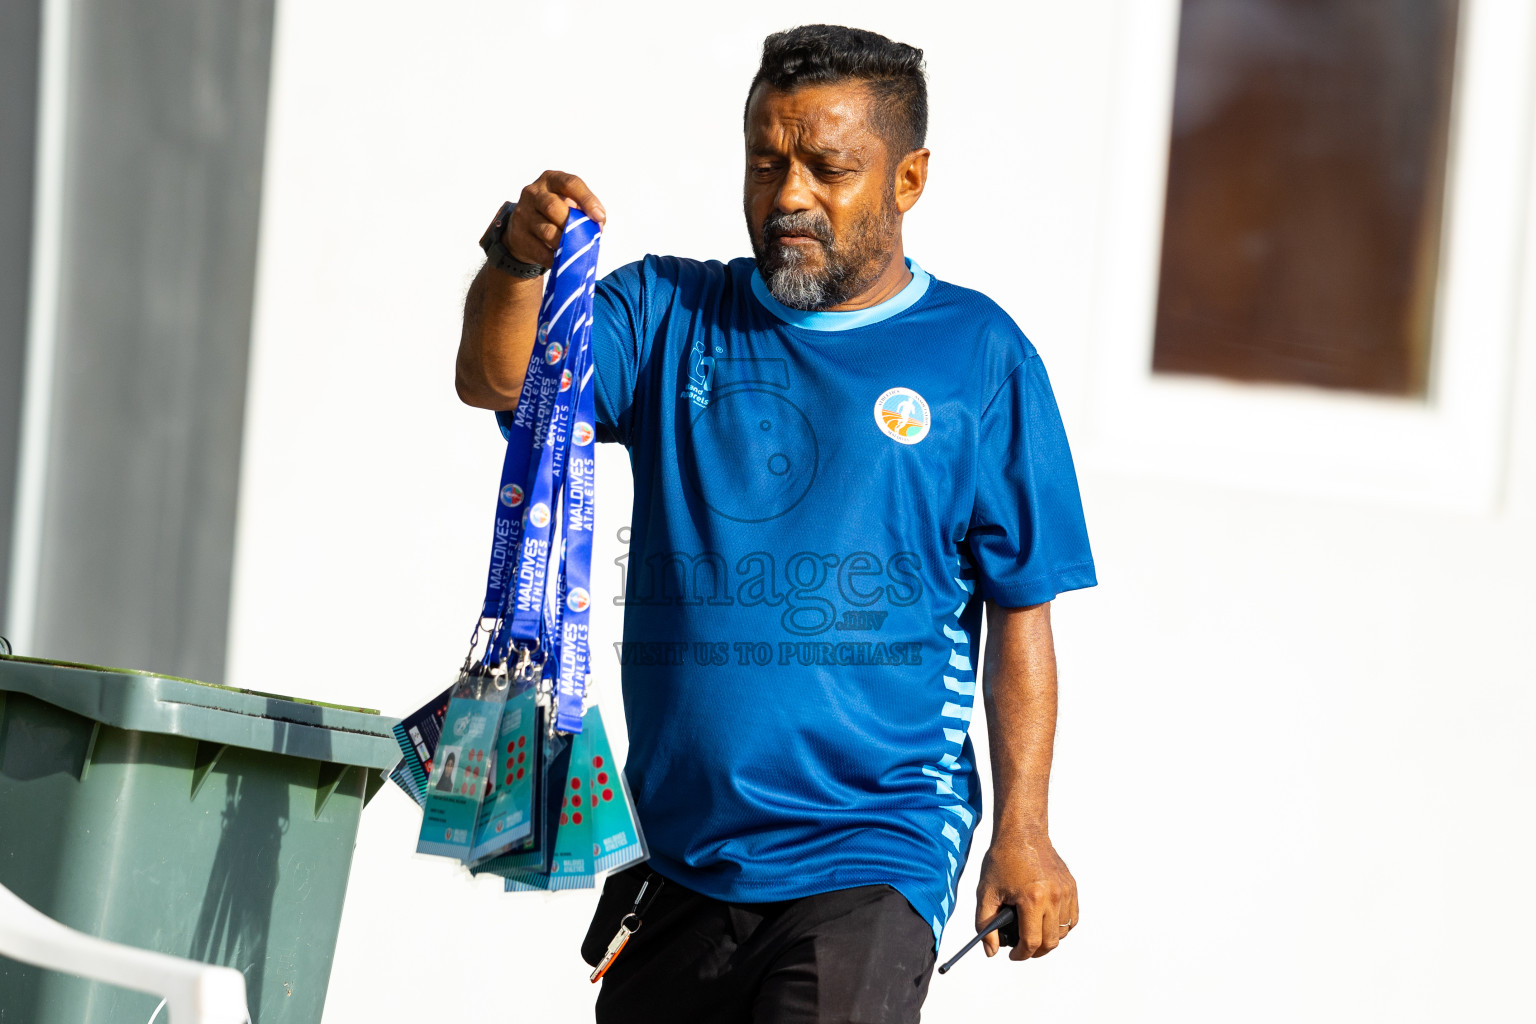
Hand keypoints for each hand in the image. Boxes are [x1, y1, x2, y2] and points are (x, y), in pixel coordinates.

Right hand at [503, 170, 606, 267]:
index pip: (570, 183)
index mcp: (551, 180)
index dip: (587, 200)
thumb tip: (597, 227)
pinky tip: (563, 260)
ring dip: (565, 243)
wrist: (525, 230)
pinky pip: (539, 250)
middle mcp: (533, 193)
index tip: (599, 217)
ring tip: (576, 251)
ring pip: (547, 230)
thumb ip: (585, 211)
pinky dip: (555, 258)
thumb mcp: (569, 205)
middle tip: (585, 238)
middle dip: (572, 224)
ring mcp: (523, 213)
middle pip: (552, 207)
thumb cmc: (556, 214)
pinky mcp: (518, 235)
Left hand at [975, 828, 1078, 959]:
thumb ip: (985, 924)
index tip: (1013, 955)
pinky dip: (1061, 925)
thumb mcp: (986, 892)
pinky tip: (1046, 920)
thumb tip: (992, 951)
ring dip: (1049, 938)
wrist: (1022, 833)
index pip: (1032, 942)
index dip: (1021, 954)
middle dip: (1035, 951)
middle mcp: (1054, 897)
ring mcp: (1066, 892)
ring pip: (1063, 931)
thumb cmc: (1003, 860)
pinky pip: (1072, 917)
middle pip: (1051, 941)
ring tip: (1033, 932)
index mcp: (1032, 899)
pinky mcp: (1071, 887)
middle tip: (1022, 948)